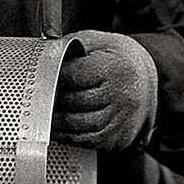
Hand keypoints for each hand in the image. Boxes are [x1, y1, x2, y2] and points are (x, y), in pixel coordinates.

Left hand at [55, 29, 158, 150]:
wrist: (142, 75)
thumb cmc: (114, 58)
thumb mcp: (95, 42)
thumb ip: (70, 46)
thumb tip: (45, 55)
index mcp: (115, 68)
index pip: (74, 76)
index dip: (54, 77)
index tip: (46, 77)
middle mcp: (123, 94)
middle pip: (77, 102)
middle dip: (54, 101)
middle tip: (41, 98)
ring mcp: (124, 116)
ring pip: (84, 125)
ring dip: (59, 123)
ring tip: (48, 114)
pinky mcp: (122, 134)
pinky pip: (92, 141)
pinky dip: (71, 137)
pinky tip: (61, 129)